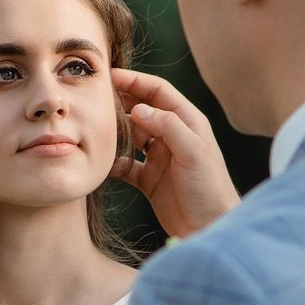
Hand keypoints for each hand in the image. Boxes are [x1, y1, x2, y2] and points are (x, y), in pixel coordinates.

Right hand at [111, 67, 239, 237]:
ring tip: (94, 128)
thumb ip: (168, 127)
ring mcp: (160, 157)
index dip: (134, 81)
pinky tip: (100, 161)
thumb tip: (138, 109)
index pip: (158, 91)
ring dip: (114, 131)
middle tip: (94, 101)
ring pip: (131, 135)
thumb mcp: (193, 152)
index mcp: (187, 122)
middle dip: (119, 102)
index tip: (108, 77)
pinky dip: (113, 161)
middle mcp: (172, 136)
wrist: (211, 228)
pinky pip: (126, 165)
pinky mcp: (149, 180)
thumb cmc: (210, 188)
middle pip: (141, 109)